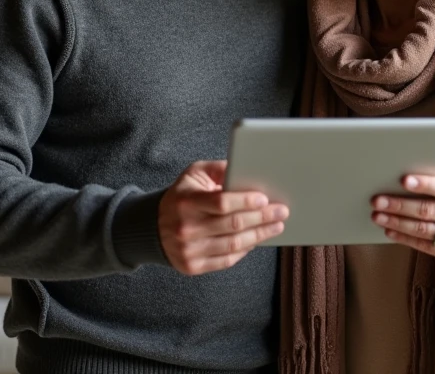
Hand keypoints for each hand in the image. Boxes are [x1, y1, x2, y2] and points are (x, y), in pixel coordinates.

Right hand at [158, 160, 287, 275]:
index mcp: (186, 202)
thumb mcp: (194, 174)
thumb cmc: (181, 197)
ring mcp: (189, 250)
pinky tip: (256, 240)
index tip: (265, 199)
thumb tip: (245, 170)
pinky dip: (245, 250)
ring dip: (260, 235)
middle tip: (281, 211)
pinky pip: (226, 260)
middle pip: (233, 224)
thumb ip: (219, 168)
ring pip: (234, 244)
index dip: (246, 201)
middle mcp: (186, 228)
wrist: (153, 227)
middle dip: (262, 218)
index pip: (221, 202)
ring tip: (276, 226)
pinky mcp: (192, 266)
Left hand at [371, 175, 434, 264]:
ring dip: (397, 223)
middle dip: (399, 205)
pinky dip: (405, 238)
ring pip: (423, 230)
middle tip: (378, 201)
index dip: (424, 184)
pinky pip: (426, 246)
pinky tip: (390, 231)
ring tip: (378, 216)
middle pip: (428, 211)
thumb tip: (405, 181)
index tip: (403, 180)